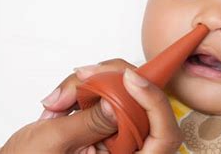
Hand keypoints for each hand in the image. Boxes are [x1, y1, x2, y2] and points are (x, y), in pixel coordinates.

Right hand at [2, 58, 182, 152]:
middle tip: (85, 75)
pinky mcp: (105, 124)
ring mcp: (118, 138)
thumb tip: (123, 96)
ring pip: (124, 96)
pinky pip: (107, 97)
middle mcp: (128, 152)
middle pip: (144, 106)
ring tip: (60, 98)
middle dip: (114, 82)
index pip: (165, 136)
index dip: (155, 101)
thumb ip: (92, 122)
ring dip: (93, 86)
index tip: (130, 79)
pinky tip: (63, 99)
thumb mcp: (55, 143)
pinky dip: (87, 90)